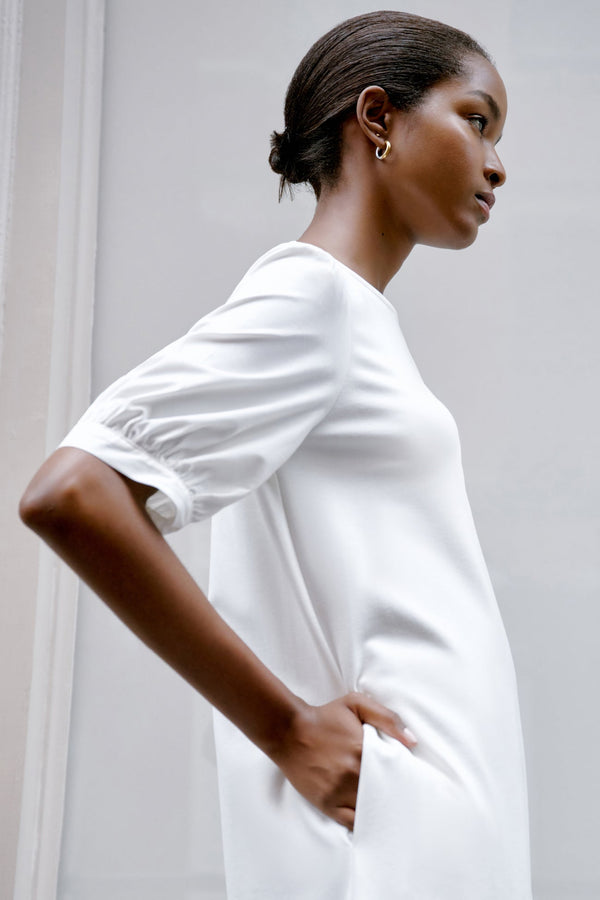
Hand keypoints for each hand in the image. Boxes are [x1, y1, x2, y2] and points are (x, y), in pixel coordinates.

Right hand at [270, 691, 416, 829]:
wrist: (289, 731)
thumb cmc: (324, 717)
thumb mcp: (355, 704)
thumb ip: (387, 717)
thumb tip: (412, 741)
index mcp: (362, 750)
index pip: (394, 772)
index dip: (404, 777)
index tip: (411, 780)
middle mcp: (352, 774)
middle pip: (384, 793)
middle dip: (394, 796)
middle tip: (405, 799)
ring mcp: (338, 792)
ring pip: (370, 810)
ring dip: (381, 810)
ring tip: (391, 810)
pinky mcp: (326, 804)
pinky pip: (352, 822)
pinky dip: (364, 823)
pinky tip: (372, 820)